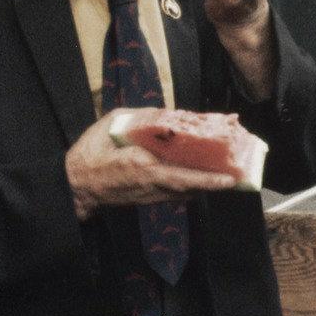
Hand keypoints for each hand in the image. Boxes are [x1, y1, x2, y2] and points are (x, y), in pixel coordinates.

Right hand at [64, 112, 238, 220]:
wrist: (76, 184)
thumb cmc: (91, 152)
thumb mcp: (112, 123)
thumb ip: (141, 118)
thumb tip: (167, 116)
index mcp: (143, 165)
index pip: (182, 174)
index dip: (207, 177)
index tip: (228, 177)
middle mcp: (151, 184)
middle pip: (192, 187)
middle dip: (215, 182)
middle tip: (239, 175)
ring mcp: (150, 195)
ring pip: (186, 193)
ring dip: (206, 184)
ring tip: (227, 174)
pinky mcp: (147, 200)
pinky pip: (175, 194)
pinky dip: (191, 186)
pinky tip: (201, 177)